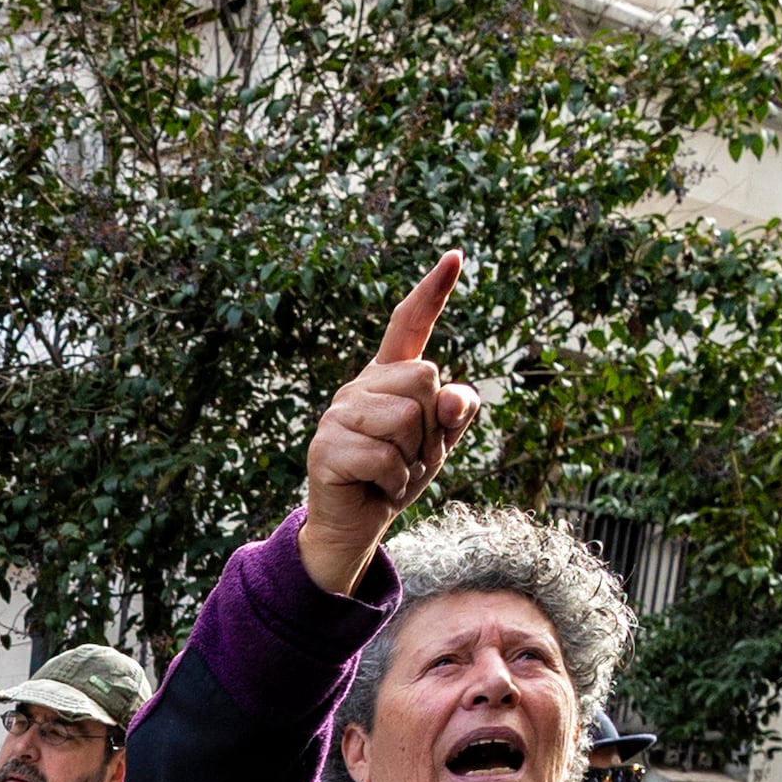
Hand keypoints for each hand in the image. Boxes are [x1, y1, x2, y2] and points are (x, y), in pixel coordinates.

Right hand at [296, 252, 481, 597]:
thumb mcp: (439, 442)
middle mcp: (360, 386)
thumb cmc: (396, 477)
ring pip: (406, 419)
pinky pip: (385, 456)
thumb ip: (456, 412)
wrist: (357, 525)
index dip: (433, 291)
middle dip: (431, 426)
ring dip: (413, 458)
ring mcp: (339, 414)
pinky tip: (378, 488)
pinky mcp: (325, 448)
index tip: (456, 256)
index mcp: (388, 376)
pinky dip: (394, 481)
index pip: (409, 324)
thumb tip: (453, 396)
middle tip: (409, 455)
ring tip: (393, 472)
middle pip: (424, 378)